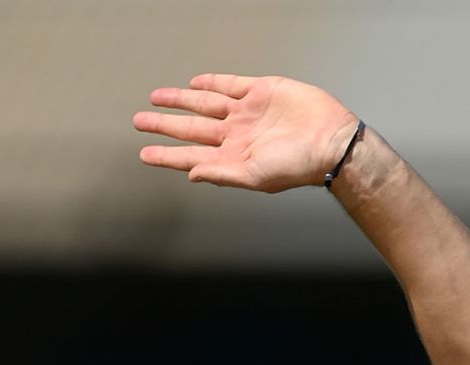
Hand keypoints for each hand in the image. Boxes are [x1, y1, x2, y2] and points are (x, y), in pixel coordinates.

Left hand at [134, 73, 357, 192]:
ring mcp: (247, 112)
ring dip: (180, 101)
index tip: (144, 154)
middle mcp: (236, 134)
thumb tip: (191, 174)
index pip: (191, 155)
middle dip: (165, 125)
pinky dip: (211, 83)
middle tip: (139, 122)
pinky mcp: (261, 91)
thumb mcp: (255, 176)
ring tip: (156, 98)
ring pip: (204, 104)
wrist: (330, 140)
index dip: (167, 155)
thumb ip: (221, 174)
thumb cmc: (297, 166)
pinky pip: (230, 85)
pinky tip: (195, 84)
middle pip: (192, 127)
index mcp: (233, 157)